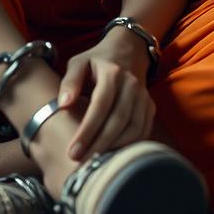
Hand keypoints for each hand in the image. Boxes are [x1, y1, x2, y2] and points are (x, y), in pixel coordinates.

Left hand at [55, 29, 154, 163]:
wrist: (127, 50)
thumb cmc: (96, 61)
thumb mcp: (78, 63)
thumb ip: (70, 82)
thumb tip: (62, 106)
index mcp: (112, 73)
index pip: (100, 105)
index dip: (87, 130)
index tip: (73, 150)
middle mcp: (132, 85)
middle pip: (118, 120)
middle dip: (100, 144)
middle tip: (81, 163)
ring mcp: (144, 96)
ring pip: (134, 128)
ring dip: (115, 148)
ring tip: (96, 163)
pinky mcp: (150, 106)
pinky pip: (143, 130)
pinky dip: (130, 145)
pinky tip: (114, 155)